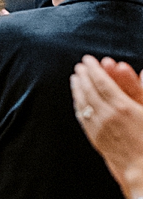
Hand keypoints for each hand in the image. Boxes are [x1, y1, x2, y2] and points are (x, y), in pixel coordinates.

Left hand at [71, 56, 142, 198]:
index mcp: (123, 107)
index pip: (102, 82)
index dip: (94, 69)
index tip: (88, 59)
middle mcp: (107, 116)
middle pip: (89, 90)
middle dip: (83, 75)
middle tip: (80, 66)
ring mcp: (99, 128)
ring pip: (82, 103)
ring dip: (77, 88)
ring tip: (75, 78)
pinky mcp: (96, 139)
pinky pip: (82, 118)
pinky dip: (78, 105)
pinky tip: (78, 100)